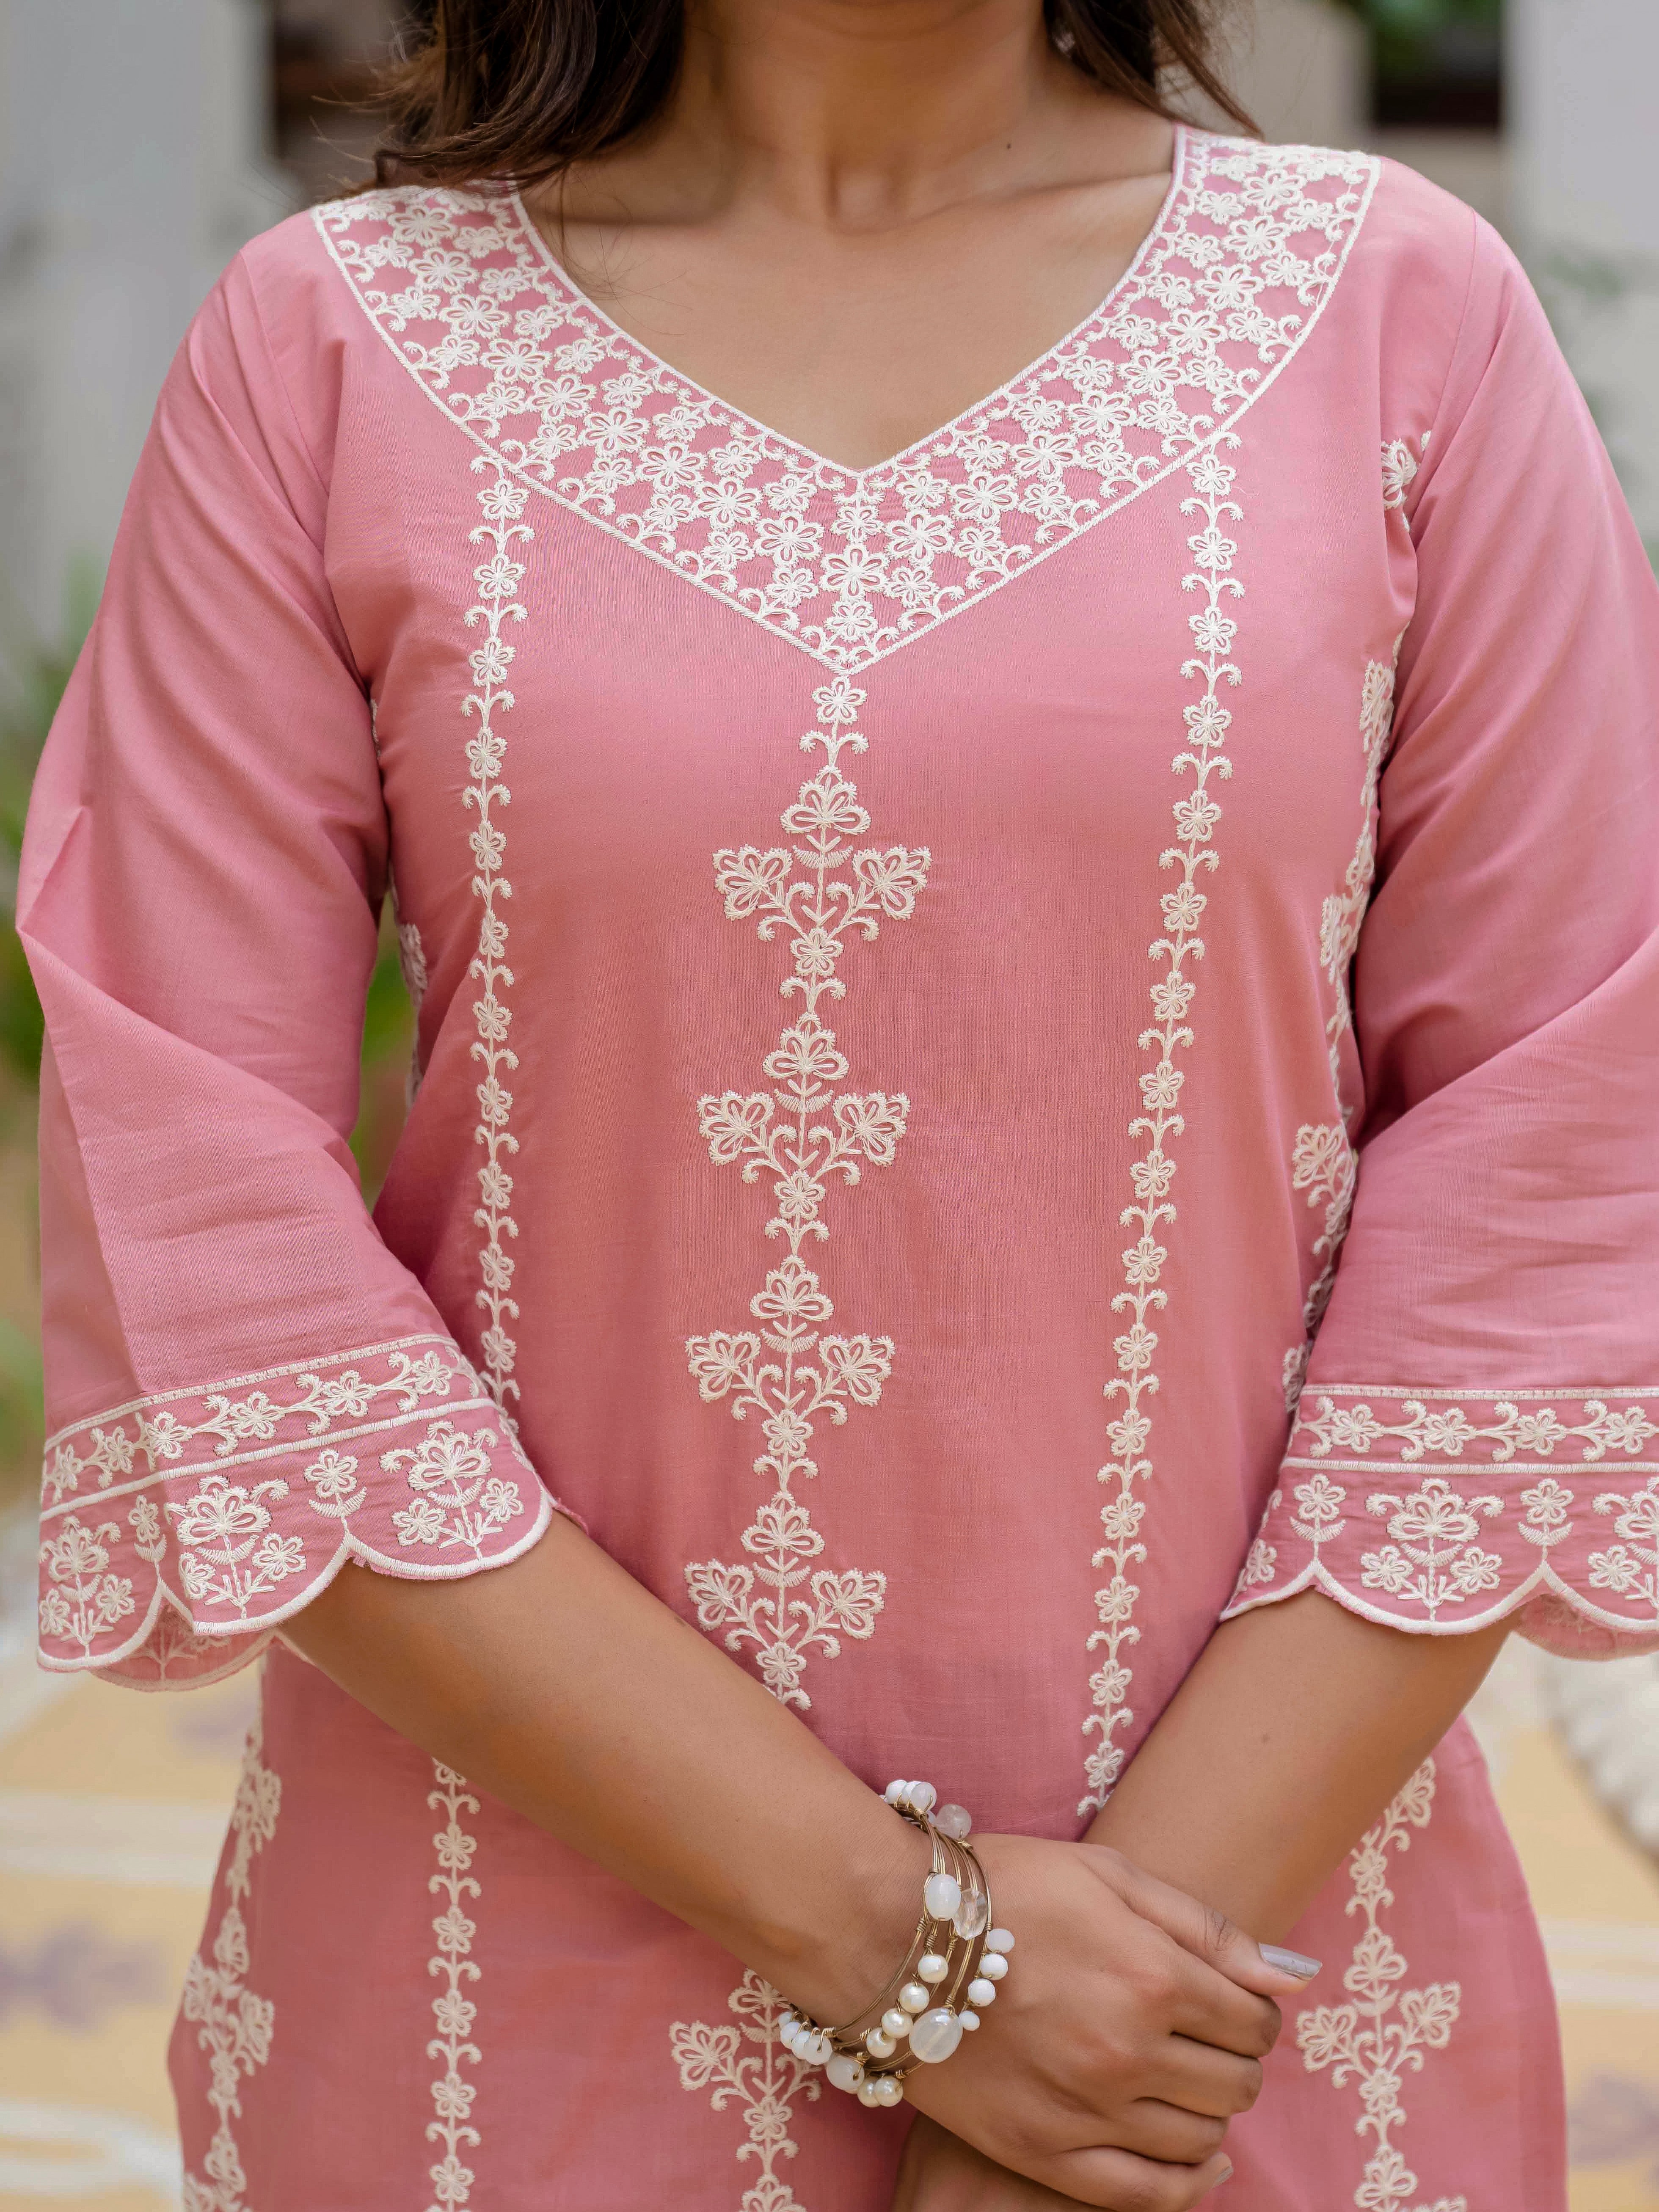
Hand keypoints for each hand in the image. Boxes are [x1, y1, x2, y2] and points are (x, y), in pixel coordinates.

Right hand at [887, 1836, 1300, 2207]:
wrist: (890, 1933)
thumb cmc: (1004, 1887)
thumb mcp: (1107, 1874)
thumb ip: (1205, 1927)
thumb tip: (1291, 1979)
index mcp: (1150, 1973)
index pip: (1252, 2019)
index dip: (1253, 2010)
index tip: (1231, 2001)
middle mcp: (1127, 2048)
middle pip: (1235, 2082)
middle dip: (1235, 2059)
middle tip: (1204, 2036)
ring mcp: (1085, 2108)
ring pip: (1201, 2138)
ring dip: (1209, 2111)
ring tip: (1180, 2078)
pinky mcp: (1044, 2149)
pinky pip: (1147, 2194)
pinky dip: (1187, 2182)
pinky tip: (1191, 2155)